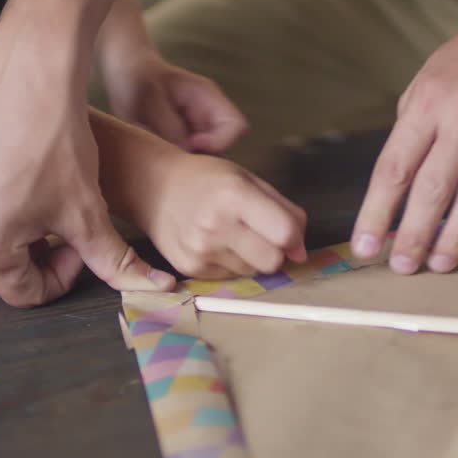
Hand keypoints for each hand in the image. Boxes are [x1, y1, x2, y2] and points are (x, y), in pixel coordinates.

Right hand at [0, 38, 175, 307]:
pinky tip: (23, 203)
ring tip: (38, 225)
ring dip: (0, 256)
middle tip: (53, 244)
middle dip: (19, 274)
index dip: (58, 278)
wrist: (31, 81)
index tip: (78, 247)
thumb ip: (116, 262)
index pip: (22, 294)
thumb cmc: (58, 144)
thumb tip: (158, 289)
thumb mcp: (89, 211)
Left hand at [102, 51, 246, 153]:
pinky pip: (189, 156)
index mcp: (208, 98)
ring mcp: (197, 127)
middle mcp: (208, 114)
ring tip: (161, 150)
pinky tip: (157, 151)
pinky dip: (177, 159)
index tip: (191, 144)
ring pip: (207, 155)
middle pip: (224, 146)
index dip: (219, 141)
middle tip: (172, 153)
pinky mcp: (183, 139)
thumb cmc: (137, 79)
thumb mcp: (150, 99)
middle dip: (202, 155)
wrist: (124, 72)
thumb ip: (169, 125)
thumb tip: (187, 151)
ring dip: (187, 159)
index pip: (236, 126)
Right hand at [133, 152, 307, 279]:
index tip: (290, 235)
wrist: (156, 188)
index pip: (283, 233)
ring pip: (253, 272)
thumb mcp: (250, 180)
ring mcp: (201, 250)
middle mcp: (216, 225)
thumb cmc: (208, 180)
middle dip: (275, 252)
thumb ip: (285, 211)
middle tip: (261, 236)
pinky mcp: (190, 268)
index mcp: (234, 195)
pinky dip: (231, 263)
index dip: (294, 237)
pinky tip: (217, 243)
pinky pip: (230, 277)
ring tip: (232, 234)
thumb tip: (301, 253)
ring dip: (252, 257)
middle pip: (271, 261)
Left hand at [350, 6, 457, 273]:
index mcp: (428, 102)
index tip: (365, 244)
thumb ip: (412, 129)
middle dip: (413, 234)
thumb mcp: (427, 80)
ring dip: (454, 237)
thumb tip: (396, 184)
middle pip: (433, 188)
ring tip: (439, 264)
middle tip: (401, 267)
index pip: (395, 168)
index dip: (377, 212)